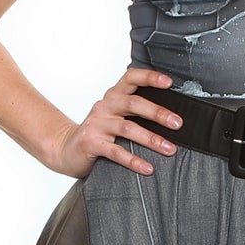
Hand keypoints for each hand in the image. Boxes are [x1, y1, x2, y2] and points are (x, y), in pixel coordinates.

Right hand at [49, 67, 183, 179]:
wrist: (66, 149)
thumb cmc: (98, 133)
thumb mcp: (115, 116)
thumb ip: (136, 112)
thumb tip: (171, 118)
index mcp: (113, 96)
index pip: (131, 78)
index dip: (150, 77)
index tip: (169, 82)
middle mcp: (105, 106)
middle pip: (133, 103)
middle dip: (158, 113)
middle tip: (178, 123)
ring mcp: (97, 124)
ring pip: (128, 128)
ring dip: (151, 139)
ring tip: (169, 149)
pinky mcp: (91, 143)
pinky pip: (116, 152)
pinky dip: (133, 160)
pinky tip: (147, 167)